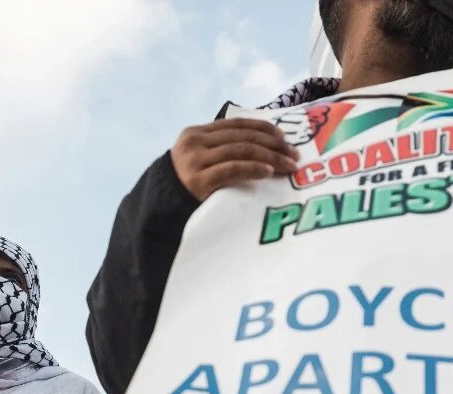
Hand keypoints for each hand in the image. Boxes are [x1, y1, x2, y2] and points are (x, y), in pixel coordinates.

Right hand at [170, 118, 299, 201]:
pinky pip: (233, 169)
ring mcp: (196, 161)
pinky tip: (269, 172)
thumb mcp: (198, 160)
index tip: (283, 137)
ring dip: (270, 157)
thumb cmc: (186, 186)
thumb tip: (262, 146)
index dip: (263, 128)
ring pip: (241, 150)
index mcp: (196, 133)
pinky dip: (254, 168)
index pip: (236, 124)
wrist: (159, 208)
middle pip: (243, 137)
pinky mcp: (199, 181)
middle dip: (273, 145)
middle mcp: (195, 142)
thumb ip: (219, 149)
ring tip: (288, 165)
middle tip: (293, 154)